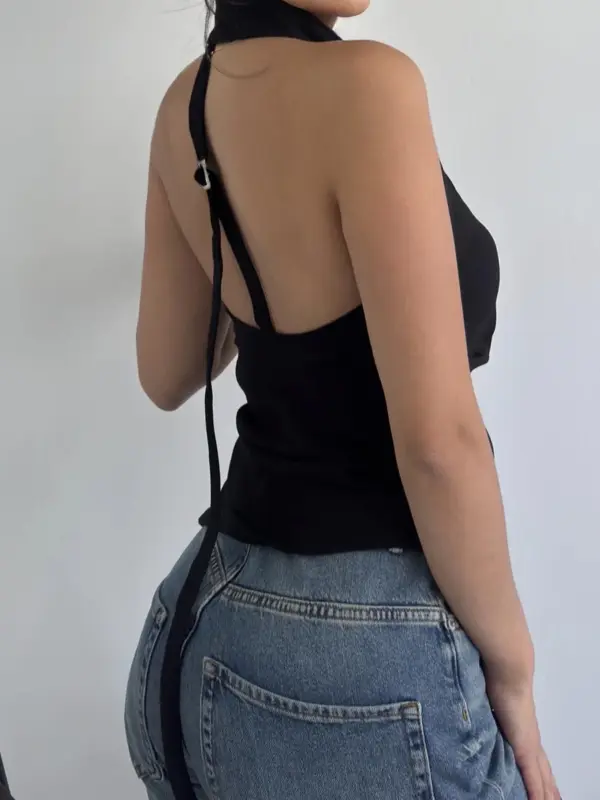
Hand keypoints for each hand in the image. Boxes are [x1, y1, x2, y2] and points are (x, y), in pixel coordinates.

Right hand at [485, 668, 559, 799]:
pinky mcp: (526, 749)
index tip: (545, 786)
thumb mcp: (489, 702)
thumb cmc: (497, 679)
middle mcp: (530, 738)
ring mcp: (530, 744)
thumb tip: (473, 715)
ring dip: (547, 793)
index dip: (540, 772)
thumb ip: (486, 714)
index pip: (534, 757)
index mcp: (523, 729)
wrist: (508, 671)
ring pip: (542, 778)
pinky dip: (538, 792)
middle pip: (543, 771)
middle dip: (548, 787)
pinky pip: (534, 778)